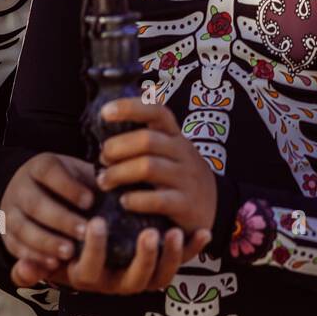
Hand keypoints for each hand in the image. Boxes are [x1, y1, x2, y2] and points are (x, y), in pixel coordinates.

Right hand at [0, 153, 96, 273]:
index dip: (68, 187)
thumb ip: (92, 179)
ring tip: (69, 252)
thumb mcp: (77, 173)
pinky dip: (33, 256)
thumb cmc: (65, 183)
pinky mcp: (6, 234)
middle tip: (83, 232)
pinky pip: (14, 246)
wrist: (29, 190)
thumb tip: (112, 184)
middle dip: (60, 219)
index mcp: (39, 166)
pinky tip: (52, 263)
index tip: (89, 201)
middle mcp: (20, 187)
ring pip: (23, 227)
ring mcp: (10, 211)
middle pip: (35, 203)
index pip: (49, 172)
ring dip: (46, 241)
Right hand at [11, 217, 211, 294]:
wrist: (90, 246)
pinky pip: (180, 261)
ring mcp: (142, 276)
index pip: (91, 270)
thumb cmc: (67, 248)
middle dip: (143, 259)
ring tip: (173, 232)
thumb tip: (21, 270)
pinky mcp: (162, 264)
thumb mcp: (48, 255)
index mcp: (90, 278)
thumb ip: (32, 265)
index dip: (95, 250)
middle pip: (134, 281)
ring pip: (159, 276)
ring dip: (171, 257)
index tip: (96, 224)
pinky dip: (192, 249)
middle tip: (147, 233)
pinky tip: (202, 231)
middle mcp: (117, 282)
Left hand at [95, 98, 218, 233]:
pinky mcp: (187, 204)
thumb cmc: (178, 176)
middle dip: (117, 147)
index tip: (104, 113)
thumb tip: (103, 141)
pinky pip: (158, 200)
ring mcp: (186, 178)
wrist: (215, 206)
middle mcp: (183, 152)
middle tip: (101, 159)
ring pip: (149, 167)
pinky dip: (136, 200)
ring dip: (119, 173)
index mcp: (175, 136)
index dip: (130, 108)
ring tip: (104, 182)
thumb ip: (144, 143)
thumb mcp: (168, 153)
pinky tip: (124, 201)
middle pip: (147, 140)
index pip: (157, 112)